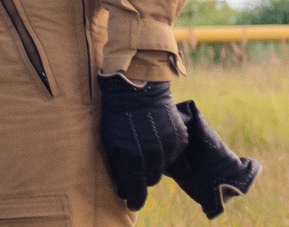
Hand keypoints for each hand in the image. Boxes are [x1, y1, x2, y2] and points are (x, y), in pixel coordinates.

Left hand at [98, 74, 188, 209]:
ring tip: (144, 144)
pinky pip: (173, 154)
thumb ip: (116, 164)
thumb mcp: (109, 139)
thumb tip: (122, 187)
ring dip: (154, 162)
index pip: (136, 191)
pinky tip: (155, 136)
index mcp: (131, 158)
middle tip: (135, 164)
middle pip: (150, 180)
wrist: (137, 85)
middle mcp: (152, 156)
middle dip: (142, 176)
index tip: (131, 203)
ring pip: (162, 168)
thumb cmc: (117, 112)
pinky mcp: (179, 138)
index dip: (134, 200)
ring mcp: (167, 147)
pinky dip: (165, 150)